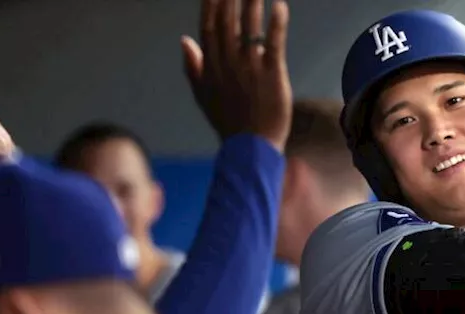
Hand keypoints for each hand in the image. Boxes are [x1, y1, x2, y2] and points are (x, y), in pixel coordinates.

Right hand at [181, 0, 292, 152]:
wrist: (250, 147)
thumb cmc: (228, 122)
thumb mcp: (203, 95)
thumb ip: (193, 66)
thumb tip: (184, 40)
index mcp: (211, 67)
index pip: (208, 28)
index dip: (211, 6)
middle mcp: (228, 63)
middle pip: (228, 22)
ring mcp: (250, 68)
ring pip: (249, 28)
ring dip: (252, 3)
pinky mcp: (272, 75)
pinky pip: (273, 44)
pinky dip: (276, 24)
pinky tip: (280, 6)